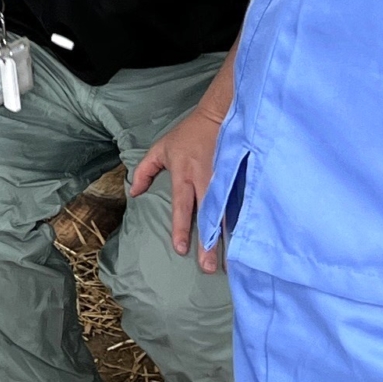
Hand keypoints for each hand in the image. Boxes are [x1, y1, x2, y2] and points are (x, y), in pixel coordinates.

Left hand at [129, 99, 228, 274]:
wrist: (221, 114)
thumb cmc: (189, 134)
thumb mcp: (161, 148)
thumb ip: (144, 171)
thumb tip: (134, 193)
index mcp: (185, 174)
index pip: (183, 206)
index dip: (182, 228)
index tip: (181, 249)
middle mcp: (206, 180)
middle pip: (207, 216)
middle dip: (209, 243)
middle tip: (209, 267)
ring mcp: (226, 180)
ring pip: (226, 214)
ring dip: (228, 239)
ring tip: (230, 263)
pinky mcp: (240, 178)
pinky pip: (241, 204)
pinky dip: (244, 223)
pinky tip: (248, 243)